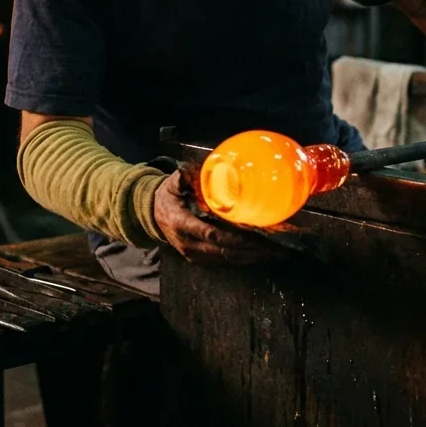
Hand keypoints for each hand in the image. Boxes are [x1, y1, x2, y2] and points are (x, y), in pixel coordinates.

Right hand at [153, 171, 280, 264]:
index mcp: (181, 223)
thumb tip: (208, 164)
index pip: (209, 234)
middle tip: (273, 247)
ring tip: (272, 253)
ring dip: (249, 258)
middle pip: (222, 251)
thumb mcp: (174, 183)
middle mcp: (187, 243)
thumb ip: (188, 176)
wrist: (151, 215)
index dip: (232, 238)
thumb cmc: (167, 196)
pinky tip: (258, 255)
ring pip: (224, 260)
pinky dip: (241, 259)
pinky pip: (222, 262)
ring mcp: (192, 254)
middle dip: (248, 251)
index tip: (252, 235)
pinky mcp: (198, 259)